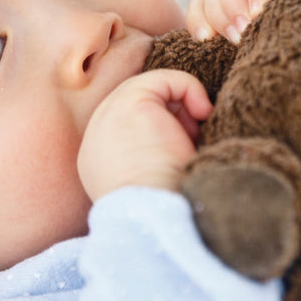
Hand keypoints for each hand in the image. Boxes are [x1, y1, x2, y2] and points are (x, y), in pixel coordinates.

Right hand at [78, 69, 212, 200]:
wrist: (154, 220)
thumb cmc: (164, 213)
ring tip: (199, 130)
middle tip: (196, 138)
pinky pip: (163, 80)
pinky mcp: (128, 102)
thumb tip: (186, 137)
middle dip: (173, 116)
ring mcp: (107, 116)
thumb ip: (157, 159)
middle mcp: (97, 138)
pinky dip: (188, 88)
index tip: (188, 146)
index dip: (163, 131)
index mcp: (100, 164)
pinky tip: (203, 111)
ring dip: (182, 105)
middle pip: (138, 108)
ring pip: (149, 91)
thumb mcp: (155, 185)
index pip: (130, 131)